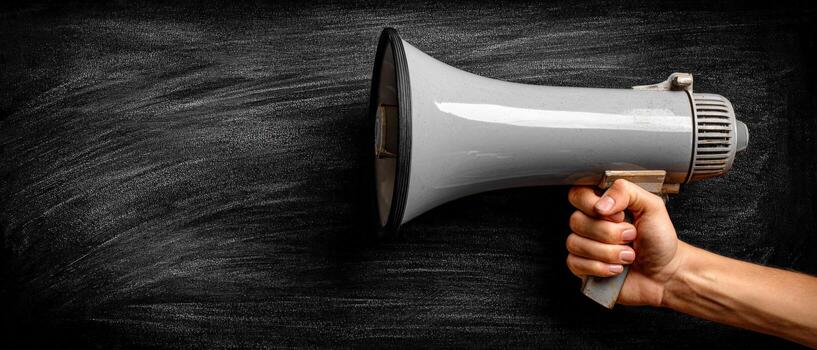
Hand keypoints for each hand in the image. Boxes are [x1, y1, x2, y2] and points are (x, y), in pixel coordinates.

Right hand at [566, 179, 684, 305]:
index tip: (619, 216)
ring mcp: (584, 244)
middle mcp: (590, 222)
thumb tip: (601, 203)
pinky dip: (601, 267)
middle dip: (608, 233)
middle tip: (630, 236)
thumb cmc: (659, 240)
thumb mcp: (651, 207)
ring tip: (628, 254)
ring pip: (575, 243)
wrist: (665, 273)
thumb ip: (626, 193)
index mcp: (604, 204)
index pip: (578, 195)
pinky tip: (617, 267)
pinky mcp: (582, 266)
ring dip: (608, 253)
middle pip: (575, 220)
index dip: (593, 205)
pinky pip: (575, 263)